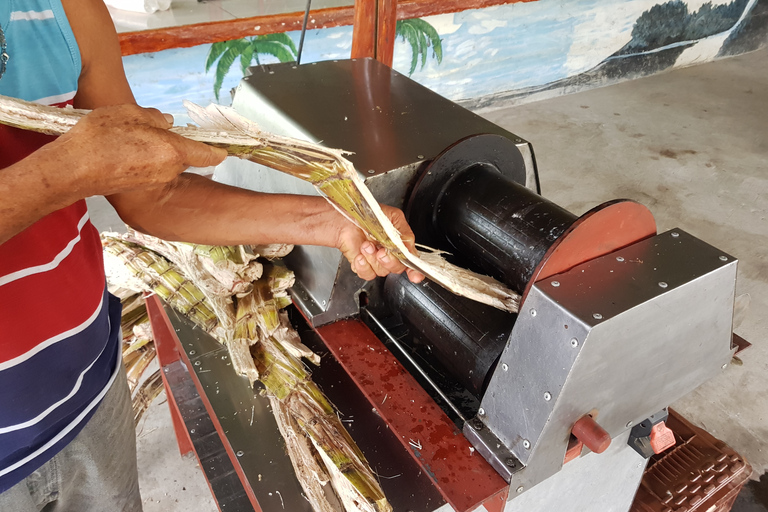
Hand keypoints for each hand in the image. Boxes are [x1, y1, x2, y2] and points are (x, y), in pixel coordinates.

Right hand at [51, 104, 226, 196]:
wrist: (72, 169)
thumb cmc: (99, 139)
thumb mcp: (129, 114)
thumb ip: (154, 117)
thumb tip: (167, 122)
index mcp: (172, 150)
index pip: (207, 154)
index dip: (218, 150)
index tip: (226, 148)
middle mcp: (168, 169)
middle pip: (184, 155)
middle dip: (176, 142)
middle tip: (154, 128)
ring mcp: (155, 180)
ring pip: (166, 161)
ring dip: (157, 150)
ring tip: (129, 137)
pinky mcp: (141, 186)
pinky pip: (152, 168)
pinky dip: (144, 159)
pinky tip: (122, 150)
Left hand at [337, 205, 424, 282]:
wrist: (345, 217)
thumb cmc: (367, 214)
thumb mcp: (393, 217)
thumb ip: (404, 234)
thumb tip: (409, 249)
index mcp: (400, 244)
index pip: (411, 261)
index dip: (415, 271)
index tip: (414, 275)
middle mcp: (389, 254)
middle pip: (397, 268)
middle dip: (390, 261)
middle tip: (382, 251)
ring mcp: (375, 261)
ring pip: (382, 271)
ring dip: (373, 258)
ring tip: (366, 245)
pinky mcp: (362, 265)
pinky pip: (367, 274)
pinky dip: (363, 265)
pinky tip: (360, 255)